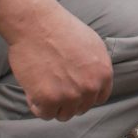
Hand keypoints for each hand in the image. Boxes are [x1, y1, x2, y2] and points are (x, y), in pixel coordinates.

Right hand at [0, 0, 113, 120]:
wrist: (37, 23)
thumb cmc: (61, 29)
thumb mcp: (93, 44)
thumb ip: (97, 66)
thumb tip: (95, 81)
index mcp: (104, 74)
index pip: (98, 98)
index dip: (84, 95)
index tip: (72, 88)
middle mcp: (90, 87)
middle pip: (80, 108)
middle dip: (68, 99)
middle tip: (53, 83)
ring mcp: (70, 95)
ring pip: (63, 114)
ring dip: (53, 104)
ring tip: (44, 83)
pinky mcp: (49, 99)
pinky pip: (44, 114)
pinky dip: (36, 104)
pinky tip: (33, 88)